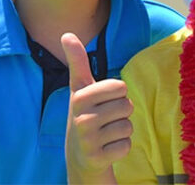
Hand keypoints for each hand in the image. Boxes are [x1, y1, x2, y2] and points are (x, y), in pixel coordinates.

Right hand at [62, 33, 131, 183]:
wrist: (79, 155)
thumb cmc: (85, 114)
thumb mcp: (80, 88)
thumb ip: (77, 62)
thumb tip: (66, 34)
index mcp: (79, 97)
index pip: (120, 87)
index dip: (118, 93)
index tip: (103, 100)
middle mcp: (81, 119)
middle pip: (127, 106)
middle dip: (121, 112)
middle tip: (105, 118)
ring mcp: (88, 140)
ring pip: (128, 126)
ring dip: (122, 129)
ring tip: (106, 132)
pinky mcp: (97, 159)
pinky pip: (126, 145)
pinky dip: (122, 147)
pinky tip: (107, 147)